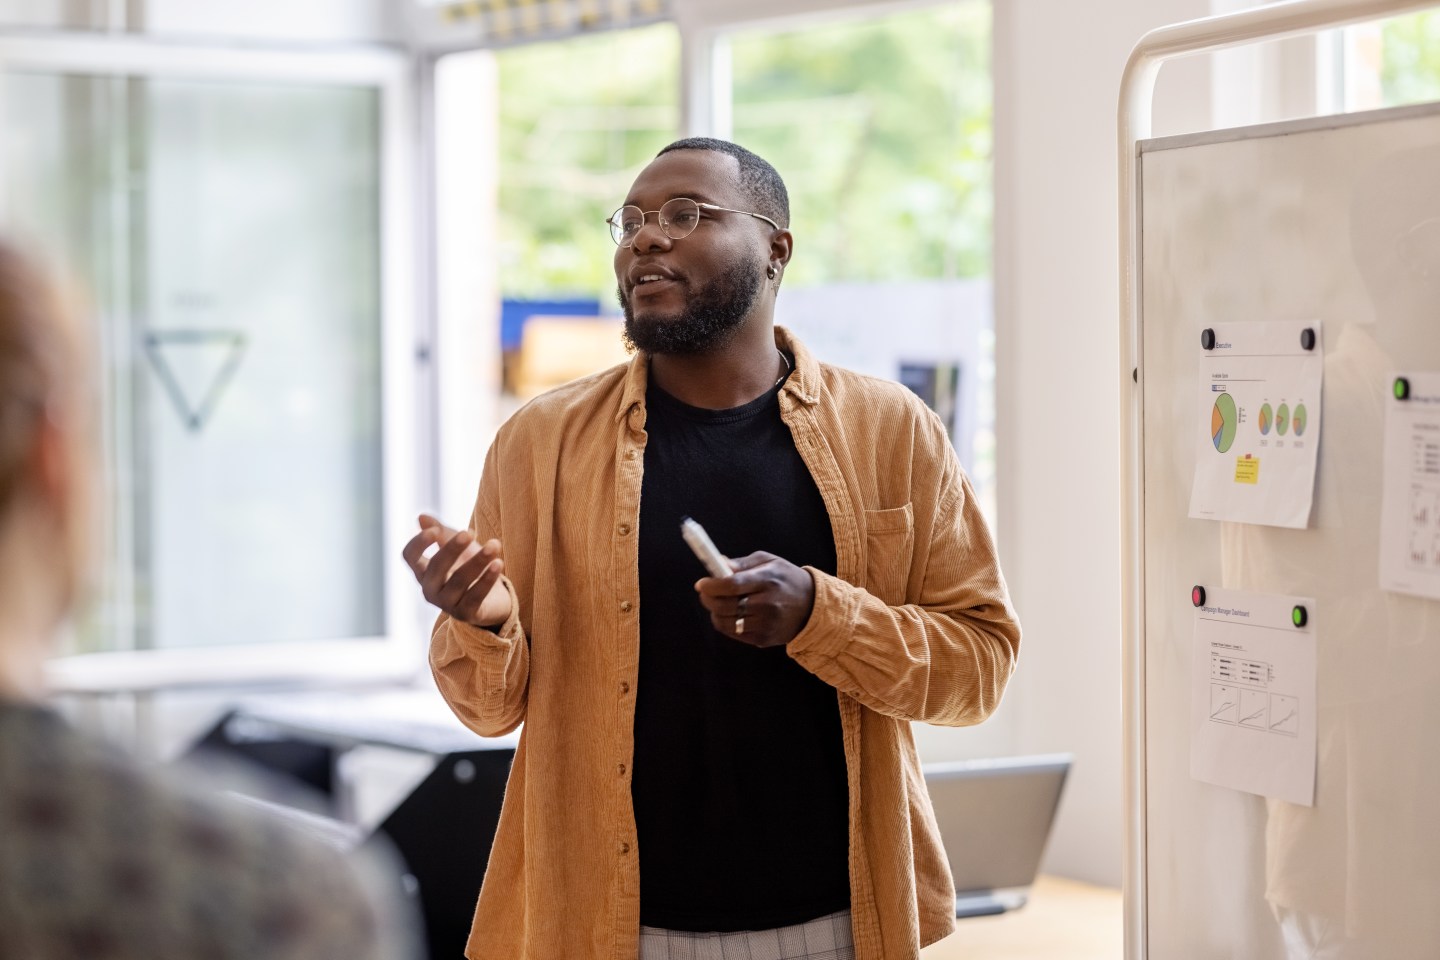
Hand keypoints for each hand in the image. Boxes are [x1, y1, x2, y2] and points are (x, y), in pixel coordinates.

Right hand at [402, 513, 512, 627]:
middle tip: (470, 533)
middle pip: (436, 566)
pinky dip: (487, 579)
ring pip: (460, 580)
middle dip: (452, 548)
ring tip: (495, 544)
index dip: (419, 543)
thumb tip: (421, 517)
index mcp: (423, 571)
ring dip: (478, 560)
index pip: (409, 556)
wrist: (492, 599)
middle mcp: (430, 589)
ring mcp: (446, 604)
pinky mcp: (466, 614)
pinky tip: (498, 563)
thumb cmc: (469, 568)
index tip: (435, 530)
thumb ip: (441, 532)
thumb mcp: (457, 547)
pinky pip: (476, 595)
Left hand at [694, 551, 815, 648]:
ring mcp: (765, 624)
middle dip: (708, 599)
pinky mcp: (763, 639)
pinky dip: (726, 623)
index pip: (732, 585)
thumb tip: (717, 564)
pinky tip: (732, 614)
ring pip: (725, 622)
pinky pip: (734, 633)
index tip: (701, 583)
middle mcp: (767, 604)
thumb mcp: (769, 562)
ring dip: (715, 612)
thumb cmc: (786, 579)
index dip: (712, 585)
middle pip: (725, 605)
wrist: (813, 606)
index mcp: (767, 580)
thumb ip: (742, 564)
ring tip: (719, 603)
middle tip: (705, 592)